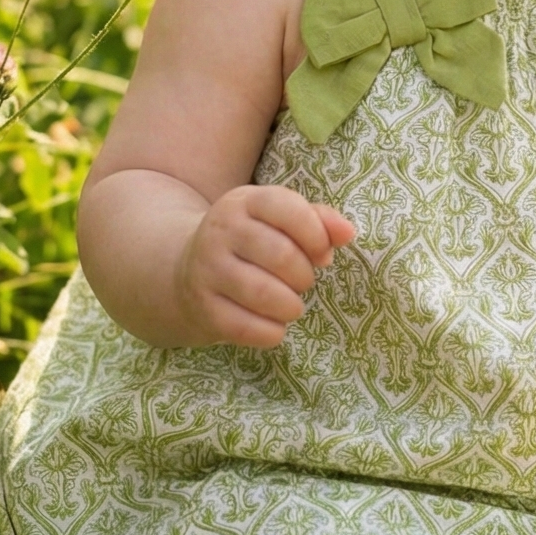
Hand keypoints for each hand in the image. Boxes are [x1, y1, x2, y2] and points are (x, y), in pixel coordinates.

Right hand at [174, 185, 354, 347]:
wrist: (187, 269)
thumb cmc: (253, 243)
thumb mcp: (279, 220)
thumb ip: (319, 221)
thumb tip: (348, 233)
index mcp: (245, 202)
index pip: (288, 209)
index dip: (316, 235)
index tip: (322, 254)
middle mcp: (221, 231)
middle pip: (281, 256)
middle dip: (304, 276)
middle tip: (302, 282)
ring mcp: (207, 269)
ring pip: (264, 294)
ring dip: (291, 306)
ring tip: (291, 305)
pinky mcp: (202, 307)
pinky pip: (247, 327)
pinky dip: (272, 332)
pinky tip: (274, 325)